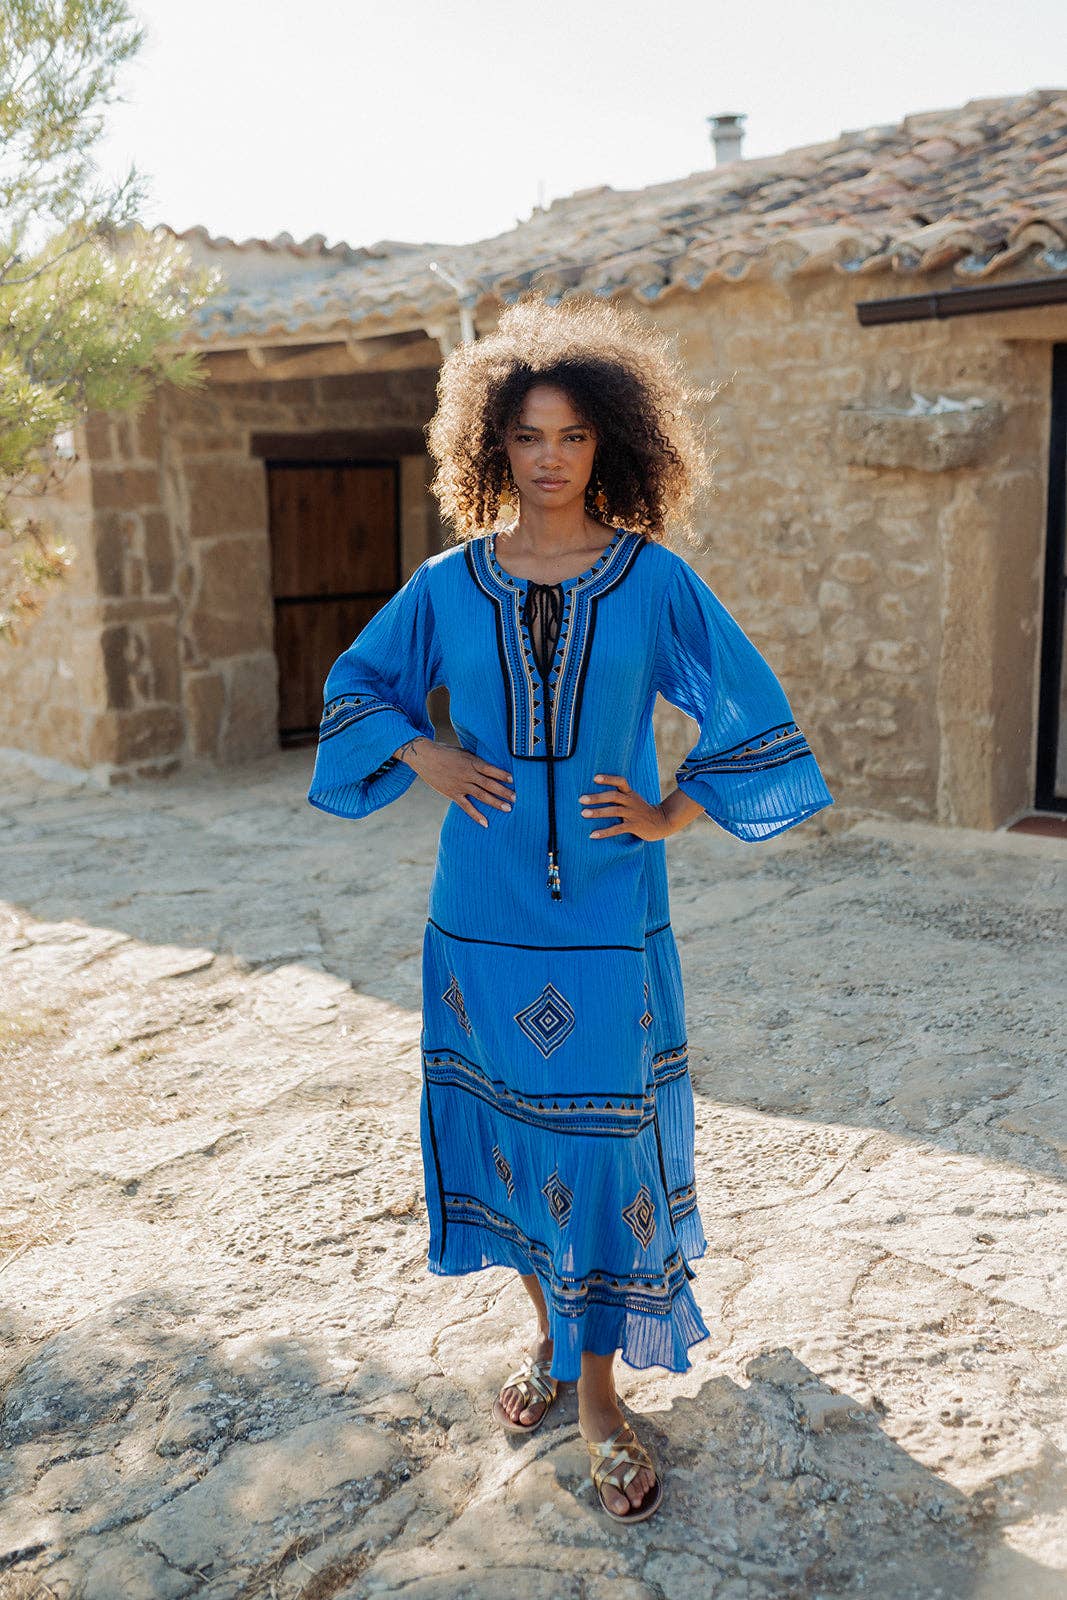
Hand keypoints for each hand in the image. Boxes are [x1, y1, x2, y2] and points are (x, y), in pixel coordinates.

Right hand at [394, 737, 513, 828]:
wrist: (424, 757)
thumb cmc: (446, 752)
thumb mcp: (463, 752)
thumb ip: (476, 760)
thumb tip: (490, 766)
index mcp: (471, 761)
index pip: (490, 769)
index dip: (502, 774)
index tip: (513, 780)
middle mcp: (467, 774)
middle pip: (489, 784)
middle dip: (503, 791)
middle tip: (516, 798)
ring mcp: (460, 785)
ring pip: (481, 795)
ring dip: (495, 802)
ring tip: (508, 808)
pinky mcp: (452, 794)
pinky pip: (466, 806)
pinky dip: (476, 815)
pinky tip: (486, 823)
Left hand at [579, 773, 677, 841]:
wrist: (662, 822)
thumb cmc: (643, 810)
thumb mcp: (633, 799)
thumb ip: (620, 796)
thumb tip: (597, 795)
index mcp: (630, 793)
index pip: (620, 781)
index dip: (608, 779)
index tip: (595, 778)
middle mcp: (631, 801)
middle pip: (613, 796)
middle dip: (596, 797)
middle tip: (581, 799)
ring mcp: (633, 814)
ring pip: (614, 811)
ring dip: (598, 812)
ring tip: (583, 814)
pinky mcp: (634, 826)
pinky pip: (617, 829)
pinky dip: (604, 832)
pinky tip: (592, 835)